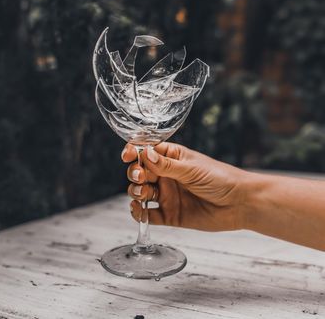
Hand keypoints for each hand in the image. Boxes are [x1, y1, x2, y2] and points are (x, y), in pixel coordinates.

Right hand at [121, 142, 249, 231]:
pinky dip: (140, 214)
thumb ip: (166, 165)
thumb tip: (144, 153)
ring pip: (141, 192)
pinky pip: (149, 215)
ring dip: (136, 192)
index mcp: (172, 158)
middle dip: (135, 173)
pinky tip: (139, 211)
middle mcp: (167, 176)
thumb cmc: (220, 179)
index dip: (134, 152)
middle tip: (140, 176)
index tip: (127, 155)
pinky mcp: (170, 214)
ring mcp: (167, 195)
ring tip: (143, 193)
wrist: (239, 204)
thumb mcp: (192, 168)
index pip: (147, 152)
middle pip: (140, 172)